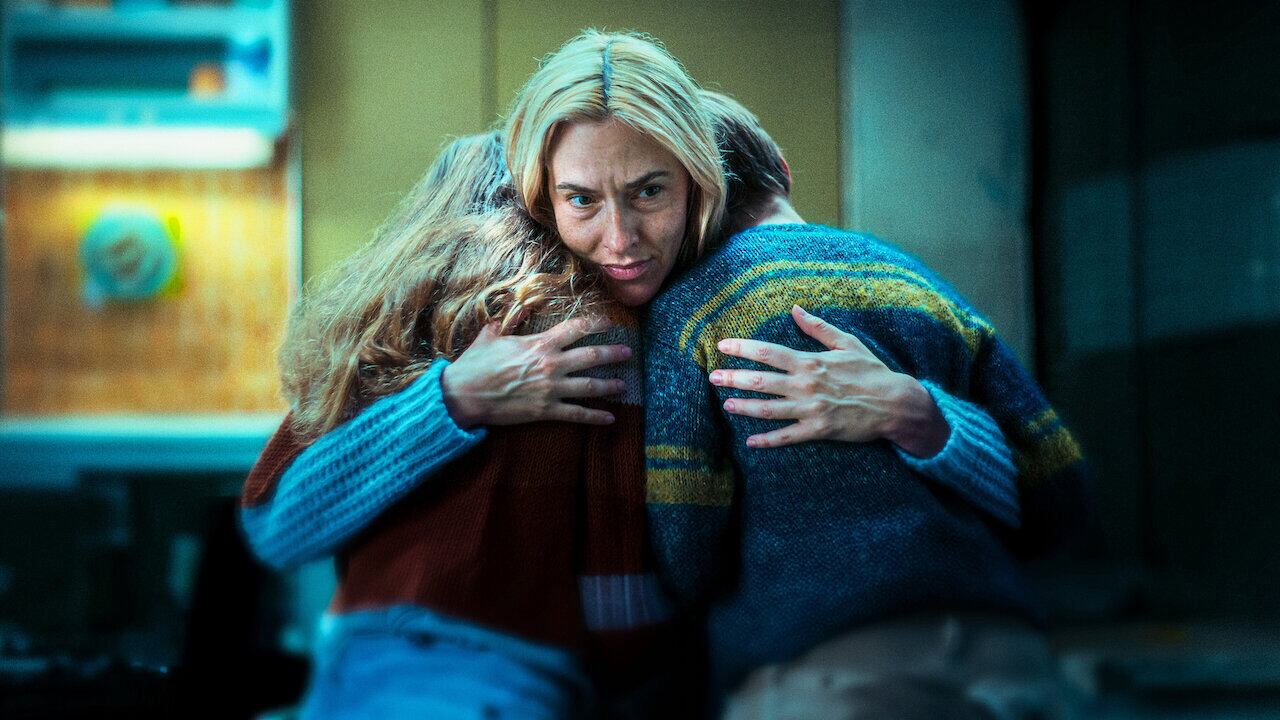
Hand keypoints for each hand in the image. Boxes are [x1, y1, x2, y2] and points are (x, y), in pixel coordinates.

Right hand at [441, 315, 630, 427]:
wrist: (465, 394)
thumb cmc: (476, 364)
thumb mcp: (491, 335)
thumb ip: (509, 320)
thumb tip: (519, 307)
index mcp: (540, 343)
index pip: (576, 328)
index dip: (595, 324)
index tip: (608, 323)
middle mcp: (551, 364)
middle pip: (591, 356)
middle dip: (612, 353)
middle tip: (628, 352)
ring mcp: (551, 389)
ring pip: (589, 386)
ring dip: (610, 385)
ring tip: (623, 384)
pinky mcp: (546, 410)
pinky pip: (577, 414)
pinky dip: (595, 417)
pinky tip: (610, 418)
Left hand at [710, 305, 948, 455]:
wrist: (895, 403)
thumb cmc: (871, 371)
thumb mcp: (846, 343)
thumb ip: (817, 327)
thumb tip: (795, 309)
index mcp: (811, 361)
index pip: (769, 353)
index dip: (743, 349)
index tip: (723, 346)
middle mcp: (806, 385)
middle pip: (761, 381)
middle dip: (734, 378)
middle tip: (713, 377)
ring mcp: (811, 409)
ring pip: (769, 410)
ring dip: (744, 407)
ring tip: (726, 404)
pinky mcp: (818, 430)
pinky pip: (787, 437)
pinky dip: (768, 441)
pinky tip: (751, 442)